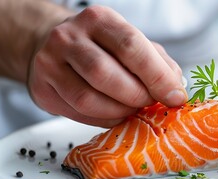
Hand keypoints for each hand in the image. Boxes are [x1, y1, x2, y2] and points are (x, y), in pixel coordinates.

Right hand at [27, 6, 186, 126]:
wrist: (55, 48)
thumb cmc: (102, 48)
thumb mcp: (132, 44)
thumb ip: (158, 63)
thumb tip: (176, 90)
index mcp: (99, 19)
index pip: (131, 46)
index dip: (157, 76)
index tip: (175, 97)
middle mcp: (69, 36)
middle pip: (106, 74)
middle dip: (136, 96)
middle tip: (149, 104)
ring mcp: (49, 63)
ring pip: (88, 99)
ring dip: (118, 112)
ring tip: (131, 110)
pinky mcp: (42, 89)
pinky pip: (77, 113)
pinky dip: (103, 120)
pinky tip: (112, 114)